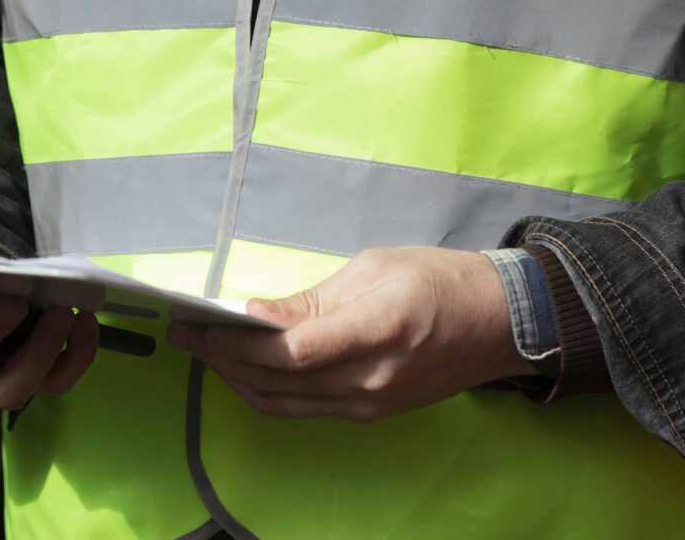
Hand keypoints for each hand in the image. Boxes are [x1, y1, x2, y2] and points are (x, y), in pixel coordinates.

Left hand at [166, 246, 524, 420]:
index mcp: (375, 331)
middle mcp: (370, 380)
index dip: (238, 342)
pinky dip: (267, 392)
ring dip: (237, 381)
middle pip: (277, 383)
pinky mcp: (370, 414)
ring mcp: (369, 405)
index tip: (200, 321)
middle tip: (185, 334)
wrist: (499, 323)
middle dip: (221, 360)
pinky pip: (304, 410)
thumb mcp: (374, 269)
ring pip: (283, 405)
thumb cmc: (439, 280)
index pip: (291, 351)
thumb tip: (257, 315)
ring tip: (205, 351)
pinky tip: (245, 369)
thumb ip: (312, 299)